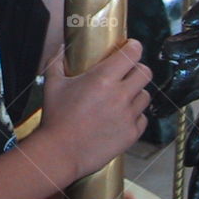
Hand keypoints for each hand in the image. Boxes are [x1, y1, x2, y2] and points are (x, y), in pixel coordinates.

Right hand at [38, 39, 150, 179]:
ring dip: (136, 93)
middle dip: (138, 69)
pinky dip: (135, 115)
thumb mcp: (52, 84)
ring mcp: (129, 115)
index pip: (132, 54)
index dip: (134, 47)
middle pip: (145, 72)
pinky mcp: (132, 134)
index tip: (130, 47)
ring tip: (123, 97)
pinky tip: (122, 117)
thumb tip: (62, 47)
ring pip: (145, 96)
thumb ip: (57, 61)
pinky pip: (142, 118)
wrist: (61, 151)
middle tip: (127, 72)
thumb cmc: (56, 116)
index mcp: (103, 78)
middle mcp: (121, 95)